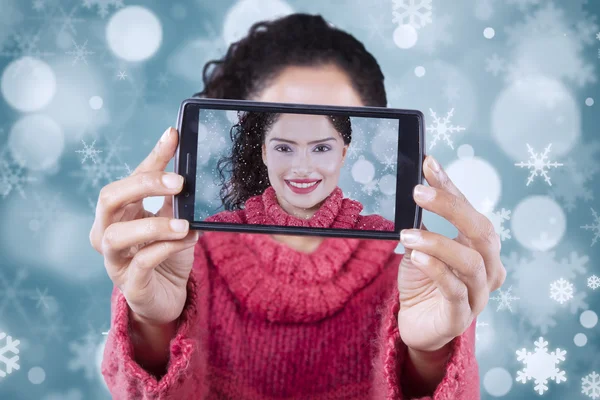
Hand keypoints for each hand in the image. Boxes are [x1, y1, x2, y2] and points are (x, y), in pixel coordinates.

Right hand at [89, 127, 199, 325]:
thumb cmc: (167, 254)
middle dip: (143, 184)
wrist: (168, 297)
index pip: (131, 176)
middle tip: (179, 182)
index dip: (153, 156)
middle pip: (108, 198)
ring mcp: (115, 260)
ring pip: (116, 235)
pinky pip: (140, 263)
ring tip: (183, 222)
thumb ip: (176, 197)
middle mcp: (108, 232)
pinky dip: (165, 248)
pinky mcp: (129, 284)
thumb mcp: (174, 219)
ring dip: (153, 224)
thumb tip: (189, 163)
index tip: (173, 136)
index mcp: (120, 211)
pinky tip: (187, 239)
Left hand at [397, 155, 505, 352]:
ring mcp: (478, 294)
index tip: (429, 163)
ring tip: (407, 234)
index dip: (450, 186)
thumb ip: (421, 224)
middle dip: (450, 207)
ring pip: (470, 262)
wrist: (418, 324)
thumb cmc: (423, 281)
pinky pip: (455, 290)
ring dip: (437, 242)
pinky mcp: (461, 317)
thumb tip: (415, 189)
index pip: (470, 210)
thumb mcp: (419, 247)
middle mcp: (488, 269)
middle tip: (417, 192)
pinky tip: (418, 258)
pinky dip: (437, 270)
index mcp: (481, 247)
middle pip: (482, 232)